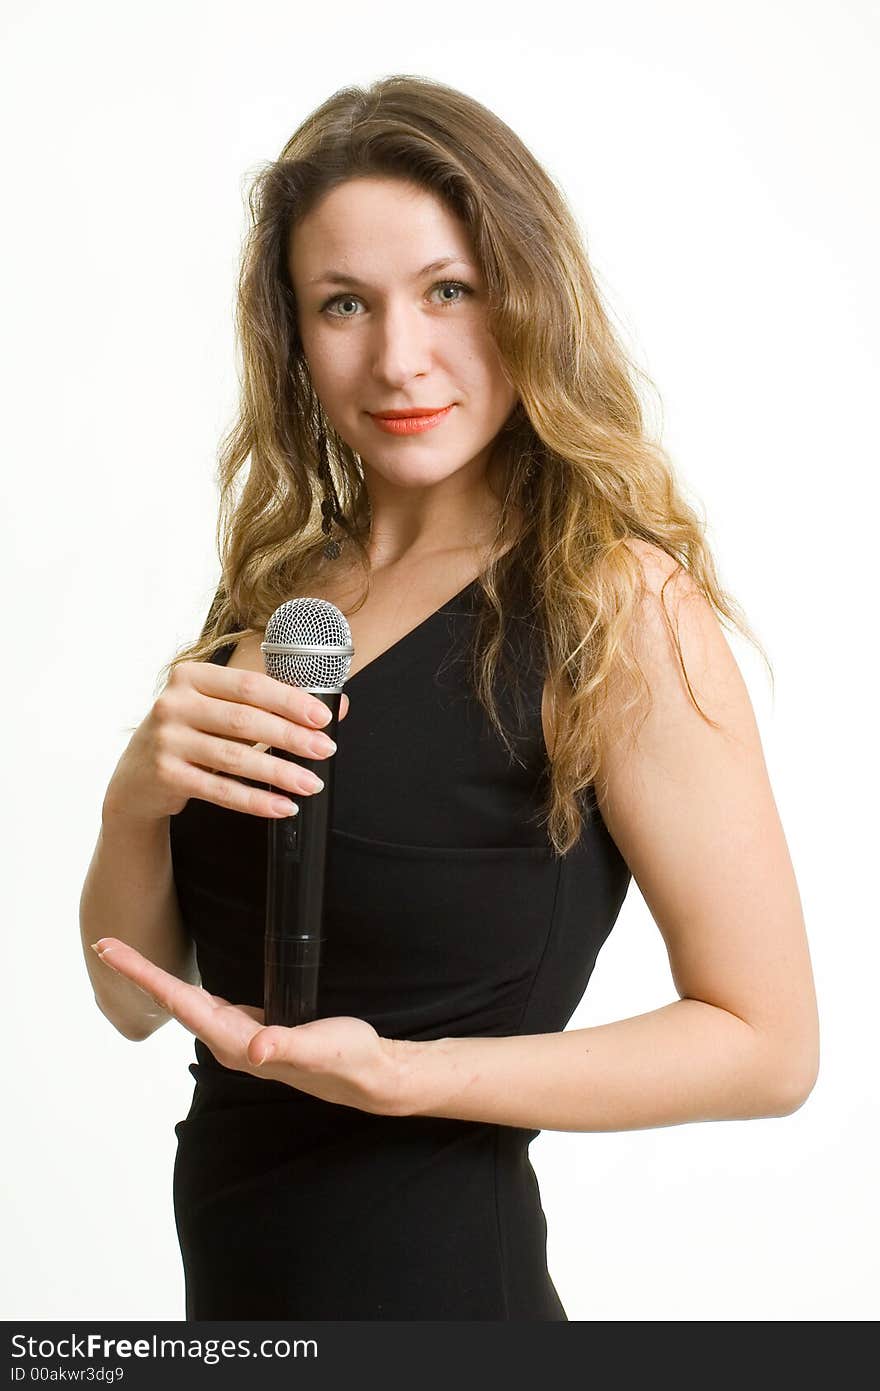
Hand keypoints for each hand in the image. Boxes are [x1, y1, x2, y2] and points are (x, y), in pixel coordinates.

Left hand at [91, 937, 403, 1115]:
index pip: (181, 1003)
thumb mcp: (321, 1048)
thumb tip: (254, 1048)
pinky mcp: (250, 1027)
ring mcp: (238, 1035)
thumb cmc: (346, 1060)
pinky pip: (204, 1005)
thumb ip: (287, 1046)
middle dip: (138, 973)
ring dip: (155, 981)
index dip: (146, 976)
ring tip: (127, 955)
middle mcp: (229, 1041)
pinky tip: (174, 982)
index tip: (114, 954)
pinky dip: (181, 989)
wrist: (365, 1075)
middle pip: (173, 1001)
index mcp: (237, 1043)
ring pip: (186, 1003)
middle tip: (104, 944)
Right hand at [102, 661, 349, 824]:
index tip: (322, 717)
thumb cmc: (190, 736)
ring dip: (278, 772)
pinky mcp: (166, 775)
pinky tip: (281, 806)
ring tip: (309, 782)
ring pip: (235, 757)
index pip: (249, 685)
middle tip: (324, 750)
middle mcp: (174, 704)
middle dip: (290, 737)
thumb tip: (337, 707)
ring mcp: (166, 740)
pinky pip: (220, 790)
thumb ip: (270, 707)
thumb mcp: (220, 713)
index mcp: (192, 676)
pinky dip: (255, 801)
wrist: (136, 779)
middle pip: (244, 720)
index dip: (289, 700)